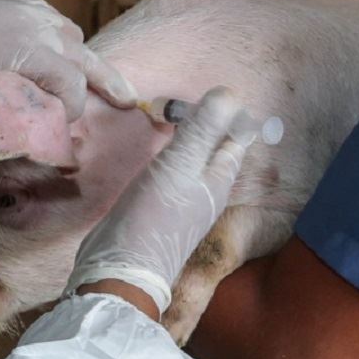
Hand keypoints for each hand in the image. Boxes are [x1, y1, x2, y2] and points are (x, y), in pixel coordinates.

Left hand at [0, 0, 134, 118]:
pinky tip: (60, 55)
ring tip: (98, 81)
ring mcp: (31, 7)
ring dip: (84, 60)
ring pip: (73, 37)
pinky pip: (54, 21)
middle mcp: (37, 24)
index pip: (70, 85)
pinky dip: (64, 42)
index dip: (72, 109)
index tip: (64, 125)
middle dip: (108, 83)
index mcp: (25, 49)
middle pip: (85, 58)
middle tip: (129, 101)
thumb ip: (13, 106)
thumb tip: (42, 129)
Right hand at [65, 87, 251, 313]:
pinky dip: (169, 153)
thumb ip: (203, 129)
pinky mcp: (160, 208)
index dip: (230, 112)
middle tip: (190, 97)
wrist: (122, 268)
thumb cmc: (155, 215)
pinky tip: (156, 147)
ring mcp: (184, 200)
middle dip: (208, 121)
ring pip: (193, 158)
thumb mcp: (180, 165)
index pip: (236, 136)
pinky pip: (172, 171)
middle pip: (215, 146)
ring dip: (186, 136)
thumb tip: (229, 93)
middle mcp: (207, 189)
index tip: (212, 89)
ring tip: (172, 113)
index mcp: (220, 178)